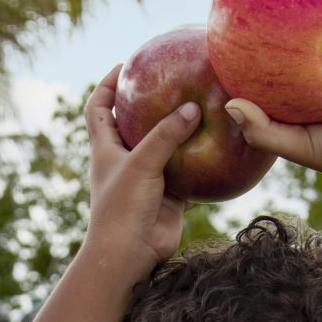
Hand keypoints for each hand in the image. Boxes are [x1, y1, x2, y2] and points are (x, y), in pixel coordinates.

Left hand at [82, 64, 196, 276]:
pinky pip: (189, 174)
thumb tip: (192, 108)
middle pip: (134, 124)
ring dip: (181, 132)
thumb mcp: (142, 163)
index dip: (108, 85)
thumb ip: (166, 135)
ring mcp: (148, 179)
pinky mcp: (169, 196)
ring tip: (204, 107)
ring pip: (166, 148)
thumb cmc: (124, 208)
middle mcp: (125, 161)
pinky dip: (203, 164)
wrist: (130, 256)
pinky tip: (223, 149)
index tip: (125, 65)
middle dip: (150, 103)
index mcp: (106, 149)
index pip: (98, 108)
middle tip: (175, 81)